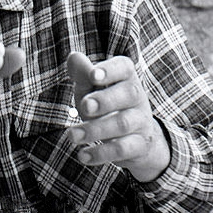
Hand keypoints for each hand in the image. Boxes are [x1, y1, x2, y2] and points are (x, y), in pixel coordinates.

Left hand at [65, 52, 169, 181]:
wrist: (136, 140)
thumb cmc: (107, 106)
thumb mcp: (92, 89)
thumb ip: (82, 74)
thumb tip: (73, 57)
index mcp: (126, 78)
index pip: (124, 67)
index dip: (110, 70)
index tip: (93, 75)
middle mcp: (138, 97)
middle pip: (128, 94)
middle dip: (105, 99)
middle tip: (85, 106)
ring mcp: (141, 121)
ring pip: (122, 123)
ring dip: (95, 130)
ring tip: (71, 136)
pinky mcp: (140, 145)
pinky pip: (123, 148)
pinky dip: (101, 153)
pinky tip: (82, 155)